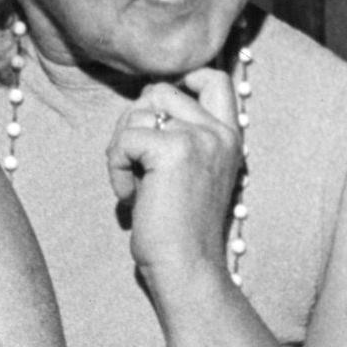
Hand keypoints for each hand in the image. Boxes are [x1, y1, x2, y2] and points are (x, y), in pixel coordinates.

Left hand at [104, 68, 247, 286]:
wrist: (188, 269)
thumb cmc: (180, 231)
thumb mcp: (190, 174)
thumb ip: (181, 136)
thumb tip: (145, 100)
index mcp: (229, 137)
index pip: (215, 78)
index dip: (183, 78)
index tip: (160, 111)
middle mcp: (220, 132)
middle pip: (161, 89)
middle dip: (136, 121)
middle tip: (137, 164)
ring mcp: (200, 138)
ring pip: (139, 110)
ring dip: (123, 147)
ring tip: (136, 186)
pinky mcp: (173, 149)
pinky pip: (125, 138)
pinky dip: (116, 168)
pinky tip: (131, 197)